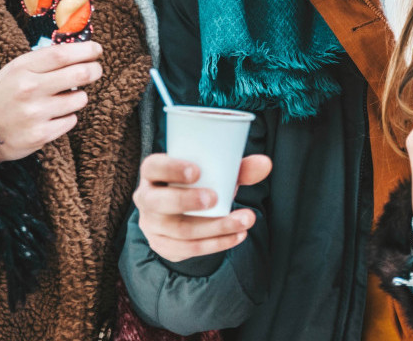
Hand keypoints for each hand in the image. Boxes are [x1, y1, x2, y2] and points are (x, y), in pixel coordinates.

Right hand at [0, 42, 101, 165]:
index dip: (86, 50)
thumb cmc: (6, 94)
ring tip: (63, 98)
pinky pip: (72, 120)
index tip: (97, 50)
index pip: (62, 54)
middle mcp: (28, 89)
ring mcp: (35, 113)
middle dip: (95, 70)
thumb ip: (46, 59)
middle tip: (95, 70)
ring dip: (78, 97)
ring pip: (80, 98)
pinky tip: (52, 117)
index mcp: (21, 69)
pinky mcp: (41, 135)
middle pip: (80, 73)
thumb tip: (84, 49)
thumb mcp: (17, 70)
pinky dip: (67, 117)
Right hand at [134, 153, 271, 261]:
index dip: (171, 169)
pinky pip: (187, 249)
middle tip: (216, 199)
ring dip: (215, 227)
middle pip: (159, 203)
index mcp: (154, 173)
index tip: (197, 171)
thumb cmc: (202, 183)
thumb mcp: (216, 172)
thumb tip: (265, 164)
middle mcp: (147, 199)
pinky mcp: (163, 245)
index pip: (153, 167)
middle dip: (187, 201)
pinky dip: (216, 243)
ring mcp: (152, 225)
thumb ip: (239, 168)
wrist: (188, 210)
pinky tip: (237, 236)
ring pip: (179, 230)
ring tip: (245, 220)